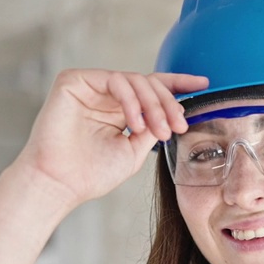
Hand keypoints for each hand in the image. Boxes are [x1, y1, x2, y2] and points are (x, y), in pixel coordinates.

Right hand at [10, 69, 207, 207]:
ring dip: (154, 105)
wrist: (60, 183)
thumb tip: (174, 112)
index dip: (178, 84)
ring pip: (135, 80)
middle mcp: (106, 96)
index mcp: (120, 110)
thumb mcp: (134, 152)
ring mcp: (90, 87)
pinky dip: (131, 101)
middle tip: (179, 126)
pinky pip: (115, 80)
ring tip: (160, 131)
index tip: (204, 84)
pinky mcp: (74, 81)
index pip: (152, 89)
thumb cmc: (91, 174)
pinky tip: (135, 123)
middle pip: (148, 83)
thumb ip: (152, 128)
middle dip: (169, 103)